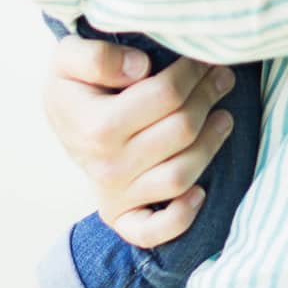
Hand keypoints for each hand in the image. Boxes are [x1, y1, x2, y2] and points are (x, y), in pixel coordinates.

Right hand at [41, 36, 237, 248]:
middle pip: (180, 131)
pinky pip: (154, 231)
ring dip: (211, 144)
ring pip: (180, 175)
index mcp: (95, 126)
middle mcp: (106, 166)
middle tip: (222, 77)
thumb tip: (140, 68)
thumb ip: (96, 56)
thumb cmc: (76, 85)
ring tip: (224, 117)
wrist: (63, 122)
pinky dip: (181, 217)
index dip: (191, 72)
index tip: (203, 58)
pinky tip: (201, 193)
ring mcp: (115, 195)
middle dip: (208, 97)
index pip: (164, 95)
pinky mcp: (122, 218)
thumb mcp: (68, 56)